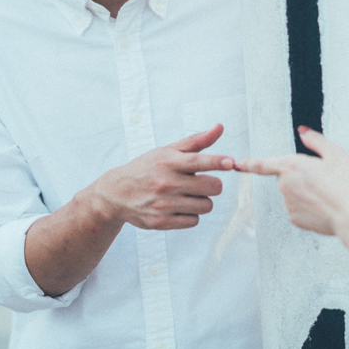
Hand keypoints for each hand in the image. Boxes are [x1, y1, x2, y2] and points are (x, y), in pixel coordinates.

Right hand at [89, 125, 234, 229]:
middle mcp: (166, 183)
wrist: (117, 193)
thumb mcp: (168, 151)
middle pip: (212, 187)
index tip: (230, 163)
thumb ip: (196, 141)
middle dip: (213, 185)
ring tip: (187, 195)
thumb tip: (220, 127)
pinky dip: (191, 215)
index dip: (217, 162)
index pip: (197, 161)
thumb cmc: (147, 168)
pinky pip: (194, 221)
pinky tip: (178, 207)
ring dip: (202, 201)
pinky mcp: (162, 222)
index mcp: (168, 161)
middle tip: (202, 183)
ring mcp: (164, 204)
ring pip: (206, 205)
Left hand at [237, 127, 348, 236]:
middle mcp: (284, 185)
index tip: (237, 164)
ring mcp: (287, 203)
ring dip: (305, 193)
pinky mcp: (294, 218)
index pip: (263, 164)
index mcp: (292, 165)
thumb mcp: (336, 153)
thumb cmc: (346, 183)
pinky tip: (323, 207)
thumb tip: (303, 131)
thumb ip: (315, 140)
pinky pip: (298, 209)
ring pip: (293, 194)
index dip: (249, 164)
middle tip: (324, 181)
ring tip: (327, 195)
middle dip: (301, 178)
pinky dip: (308, 208)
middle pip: (287, 178)